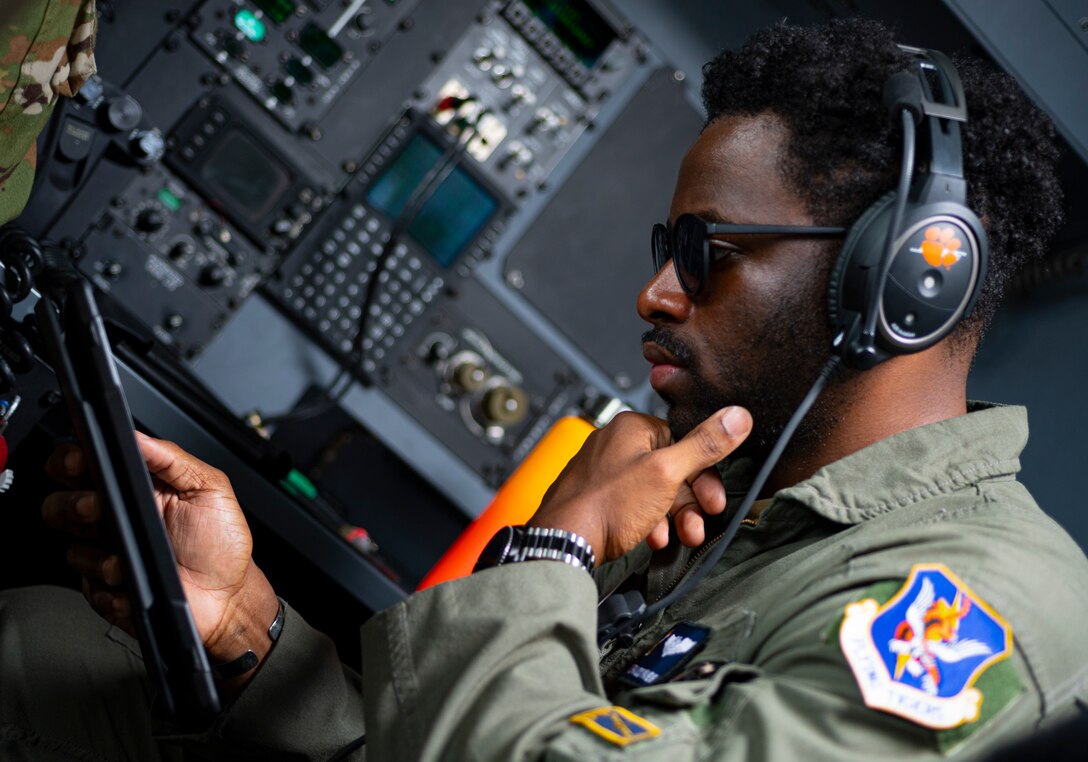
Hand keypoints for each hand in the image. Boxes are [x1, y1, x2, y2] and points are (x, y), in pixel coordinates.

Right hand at [41, 434, 277, 662]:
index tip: (80, 463)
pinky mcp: (104, 590)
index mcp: (135, 488)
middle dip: (72, 504)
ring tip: (129, 557)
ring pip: (71, 548)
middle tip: (98, 508)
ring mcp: (106, 554)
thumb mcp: (210, 488)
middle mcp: (114, 519)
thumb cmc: (221, 542)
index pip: (83, 465)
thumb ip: (173, 459)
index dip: (71, 460)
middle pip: (59, 503)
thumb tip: (137, 436)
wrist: (227, 596)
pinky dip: (111, 586)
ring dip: (99, 553)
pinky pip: (88, 586)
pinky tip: (135, 582)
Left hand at [528, 406, 751, 561]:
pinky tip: (652, 537)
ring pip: (654, 492)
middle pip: (671, 470)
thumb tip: (737, 416)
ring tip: (680, 536)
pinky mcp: (598, 496)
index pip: (684, 442)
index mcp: (632, 428)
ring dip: (673, 517)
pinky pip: (634, 506)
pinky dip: (648, 522)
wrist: (565, 540)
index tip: (714, 499)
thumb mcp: (667, 472)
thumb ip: (704, 445)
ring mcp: (605, 472)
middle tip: (700, 523)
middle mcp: (617, 444)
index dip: (703, 475)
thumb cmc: (605, 504)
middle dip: (690, 503)